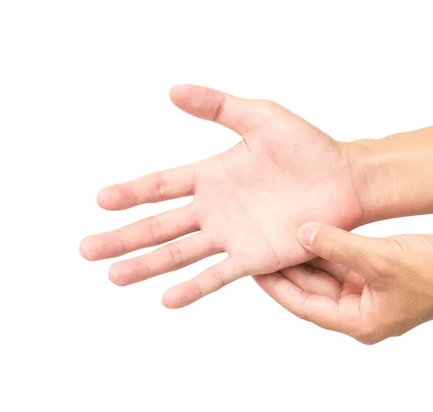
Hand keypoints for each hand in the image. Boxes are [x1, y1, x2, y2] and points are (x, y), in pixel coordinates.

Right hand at [80, 85, 363, 307]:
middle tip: (87, 250)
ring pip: (180, 253)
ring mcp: (232, 235)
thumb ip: (218, 106)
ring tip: (114, 277)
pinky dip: (193, 287)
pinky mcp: (255, 257)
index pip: (161, 185)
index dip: (131, 193)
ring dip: (146, 265)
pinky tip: (167, 299)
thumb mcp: (260, 117)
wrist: (346, 180)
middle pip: (160, 225)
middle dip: (123, 237)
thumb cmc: (308, 147)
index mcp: (212, 176)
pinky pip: (218, 274)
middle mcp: (216, 209)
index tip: (100, 200)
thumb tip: (173, 90)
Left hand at [255, 223, 432, 343]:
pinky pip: (345, 259)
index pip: (304, 305)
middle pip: (312, 288)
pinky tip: (313, 228)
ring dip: (309, 254)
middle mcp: (360, 309)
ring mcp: (369, 290)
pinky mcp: (379, 272)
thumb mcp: (380, 259)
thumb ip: (337, 245)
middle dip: (290, 267)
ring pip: (327, 271)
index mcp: (358, 322)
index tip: (253, 267)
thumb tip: (302, 233)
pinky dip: (330, 245)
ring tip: (281, 232)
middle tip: (261, 245)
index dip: (277, 285)